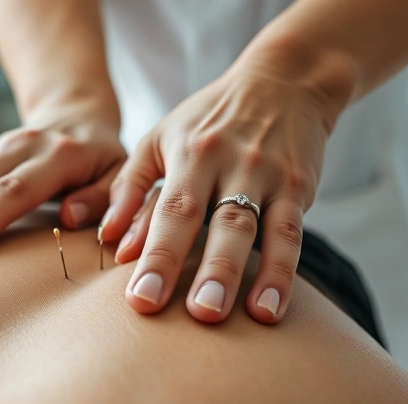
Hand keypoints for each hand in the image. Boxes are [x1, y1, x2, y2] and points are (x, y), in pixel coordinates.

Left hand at [99, 61, 335, 324]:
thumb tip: (109, 242)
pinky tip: (272, 310)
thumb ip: (130, 190)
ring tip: (246, 317)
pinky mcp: (299, 188)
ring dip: (253, 276)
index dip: (156, 255)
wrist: (285, 80)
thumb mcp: (159, 141)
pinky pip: (292, 235)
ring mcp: (268, 176)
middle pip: (216, 222)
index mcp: (190, 153)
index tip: (140, 300)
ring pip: (259, 230)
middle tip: (197, 316)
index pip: (170, 210)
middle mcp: (231, 163)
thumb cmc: (209, 120)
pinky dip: (284, 274)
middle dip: (207, 271)